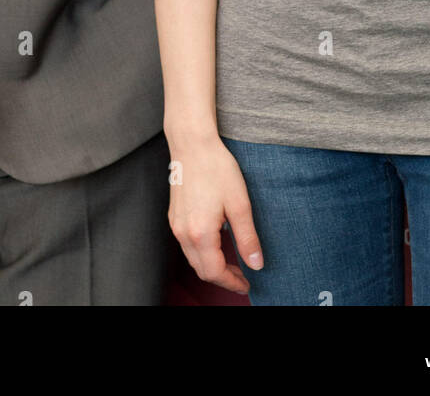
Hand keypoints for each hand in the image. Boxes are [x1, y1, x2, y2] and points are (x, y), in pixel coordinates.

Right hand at [167, 136, 263, 293]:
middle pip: (202, 270)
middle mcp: (183, 233)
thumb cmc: (216, 168)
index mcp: (200, 233)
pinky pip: (187, 245)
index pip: (215, 272)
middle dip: (223, 278)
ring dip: (211, 266)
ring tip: (232, 263)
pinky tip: (216, 243)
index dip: (232, 283)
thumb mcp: (239, 203)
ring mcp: (176, 225)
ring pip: (192, 259)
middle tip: (242, 277)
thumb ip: (247, 237)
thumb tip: (256, 264)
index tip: (246, 285)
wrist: (192, 144)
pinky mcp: (174, 216)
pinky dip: (202, 253)